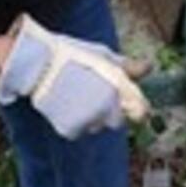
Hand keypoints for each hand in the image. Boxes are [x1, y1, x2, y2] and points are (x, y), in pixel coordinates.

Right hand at [0, 14, 149, 139]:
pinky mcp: (71, 129)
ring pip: (98, 126)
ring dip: (93, 117)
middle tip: (94, 93)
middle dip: (112, 111)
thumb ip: (127, 67)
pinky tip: (67, 105)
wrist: (36, 64)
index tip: (130, 104)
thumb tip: (149, 67)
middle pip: (118, 121)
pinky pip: (80, 130)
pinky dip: (75, 122)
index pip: (141, 112)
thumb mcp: (103, 56)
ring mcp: (88, 121)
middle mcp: (106, 110)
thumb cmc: (71, 56)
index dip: (137, 109)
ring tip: (77, 96)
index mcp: (118, 91)